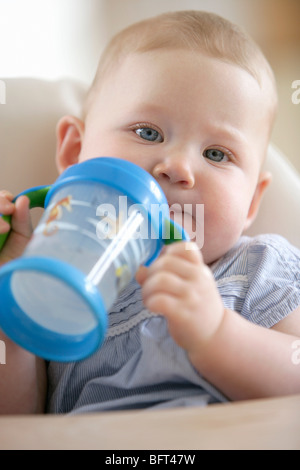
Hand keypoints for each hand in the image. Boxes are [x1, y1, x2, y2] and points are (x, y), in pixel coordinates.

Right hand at [0, 190, 31, 264]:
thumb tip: (23, 198)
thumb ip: (22, 220)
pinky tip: (0, 232)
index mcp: (0, 222)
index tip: (12, 203)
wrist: (10, 287)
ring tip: (4, 227)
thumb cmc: (18, 264)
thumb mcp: (24, 240)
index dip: (2, 198)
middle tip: (8, 209)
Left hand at [136, 241, 224, 355]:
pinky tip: (153, 307)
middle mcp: (198, 279)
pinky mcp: (183, 314)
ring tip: (148, 298)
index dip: (168, 252)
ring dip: (147, 289)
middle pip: (165, 262)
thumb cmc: (196, 307)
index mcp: (199, 269)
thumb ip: (165, 274)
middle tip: (149, 287)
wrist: (215, 335)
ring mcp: (191, 296)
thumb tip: (139, 270)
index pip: (186, 247)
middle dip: (150, 274)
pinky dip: (150, 302)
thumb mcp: (188, 286)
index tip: (162, 266)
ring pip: (160, 280)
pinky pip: (159, 300)